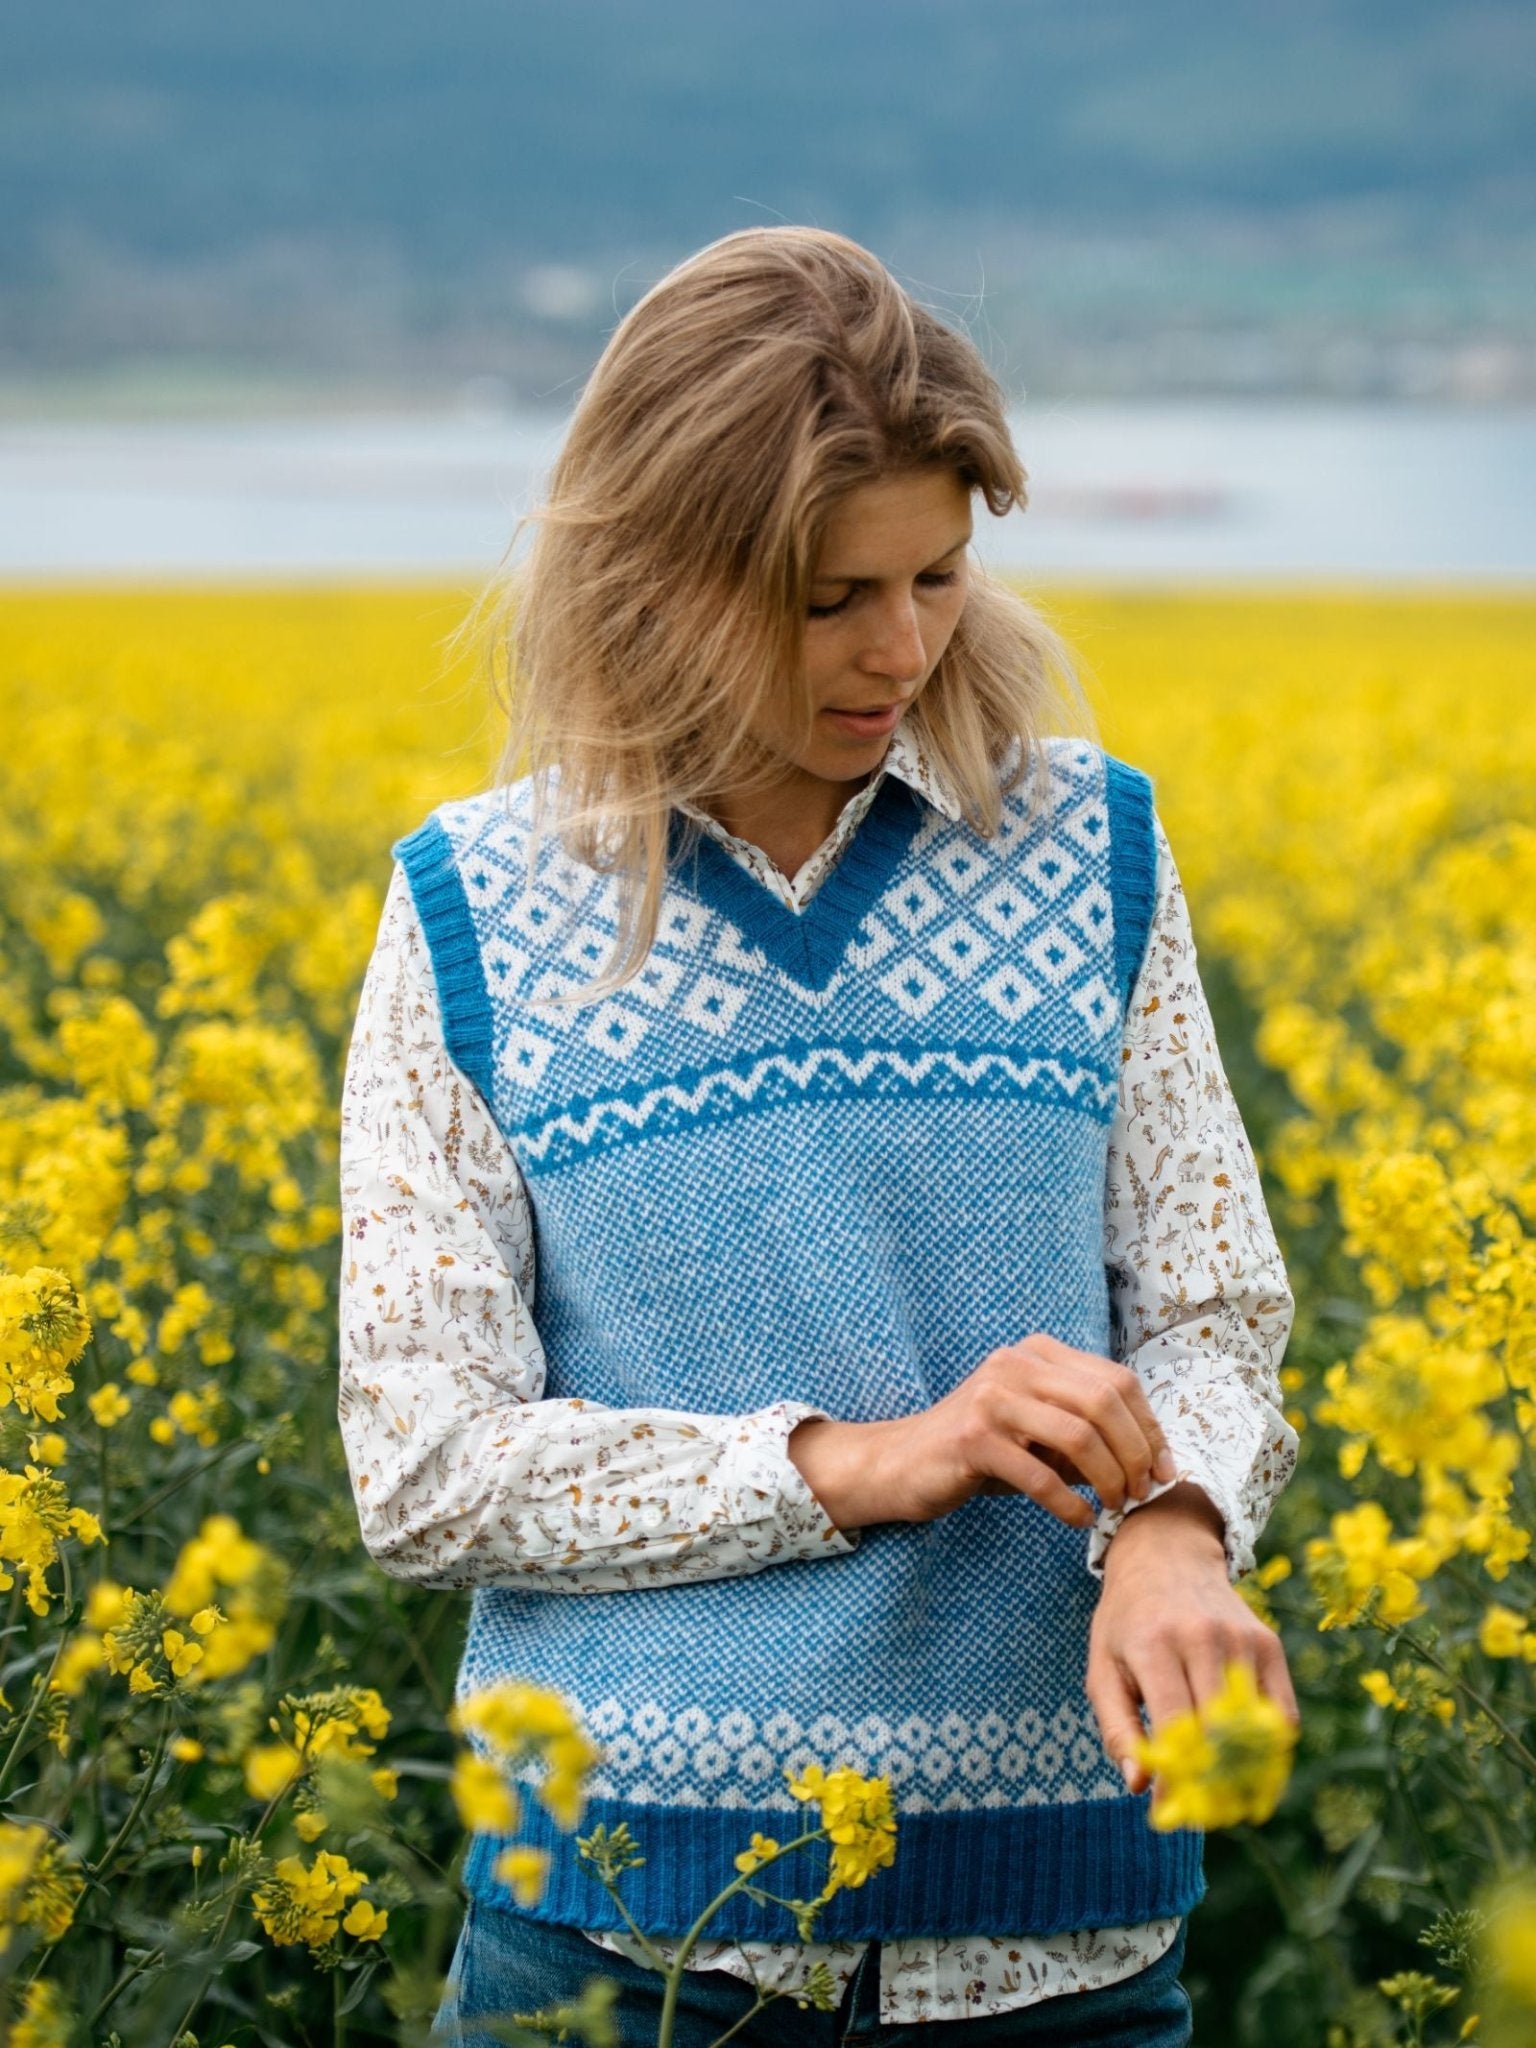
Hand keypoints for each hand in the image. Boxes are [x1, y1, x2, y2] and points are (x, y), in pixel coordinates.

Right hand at [787, 1334, 1176, 1532]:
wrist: (903, 1463)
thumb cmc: (982, 1452)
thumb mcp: (1039, 1433)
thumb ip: (1087, 1435)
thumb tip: (1152, 1462)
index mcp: (1038, 1353)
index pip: (1116, 1380)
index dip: (1149, 1427)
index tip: (1163, 1469)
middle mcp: (1016, 1363)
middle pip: (1103, 1401)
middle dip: (1135, 1453)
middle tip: (1141, 1492)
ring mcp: (993, 1397)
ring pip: (1078, 1435)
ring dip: (1108, 1479)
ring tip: (1113, 1506)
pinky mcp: (973, 1437)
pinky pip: (1039, 1474)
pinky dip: (1068, 1503)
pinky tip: (1078, 1519)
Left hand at [1087, 1489, 1299, 1793]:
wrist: (1166, 1554)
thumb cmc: (1127, 1621)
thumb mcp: (1103, 1666)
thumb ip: (1117, 1728)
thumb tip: (1139, 1785)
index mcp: (1154, 1645)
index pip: (1174, 1727)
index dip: (1176, 1779)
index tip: (1170, 1814)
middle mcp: (1203, 1639)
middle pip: (1220, 1732)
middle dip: (1212, 1784)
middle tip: (1203, 1815)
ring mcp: (1241, 1640)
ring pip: (1255, 1728)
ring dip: (1246, 1774)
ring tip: (1229, 1802)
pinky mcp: (1268, 1644)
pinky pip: (1281, 1714)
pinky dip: (1271, 1749)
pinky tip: (1253, 1769)